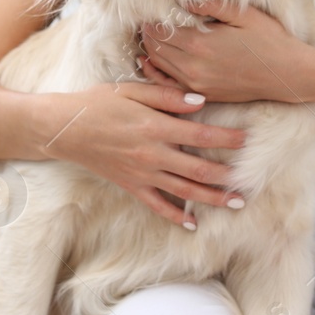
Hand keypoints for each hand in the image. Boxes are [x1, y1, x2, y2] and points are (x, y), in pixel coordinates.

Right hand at [38, 82, 248, 228]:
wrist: (64, 128)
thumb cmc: (97, 104)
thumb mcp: (131, 90)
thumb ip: (167, 97)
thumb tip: (200, 102)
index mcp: (154, 127)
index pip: (200, 134)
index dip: (226, 138)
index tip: (247, 140)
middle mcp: (152, 154)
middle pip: (198, 169)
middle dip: (227, 175)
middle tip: (250, 180)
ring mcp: (142, 174)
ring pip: (184, 191)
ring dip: (211, 198)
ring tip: (235, 203)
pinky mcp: (131, 186)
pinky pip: (156, 205)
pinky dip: (174, 216)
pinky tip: (191, 224)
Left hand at [138, 0, 314, 103]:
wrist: (288, 75)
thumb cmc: (269, 40)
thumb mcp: (243, 14)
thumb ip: (211, 5)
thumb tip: (183, 0)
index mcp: (201, 45)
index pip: (161, 30)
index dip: (151, 18)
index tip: (150, 8)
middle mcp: (194, 68)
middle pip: (156, 48)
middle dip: (148, 32)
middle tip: (147, 18)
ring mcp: (197, 85)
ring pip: (159, 65)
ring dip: (150, 49)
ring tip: (149, 33)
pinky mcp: (203, 95)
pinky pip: (168, 84)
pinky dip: (155, 72)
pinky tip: (149, 61)